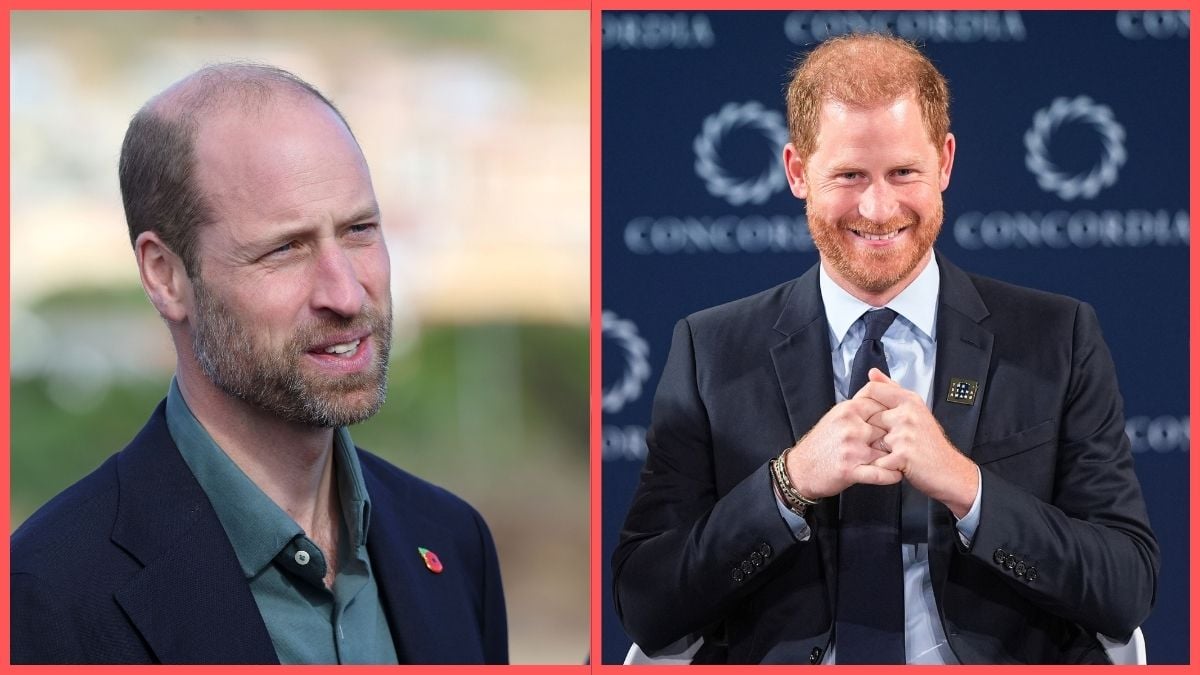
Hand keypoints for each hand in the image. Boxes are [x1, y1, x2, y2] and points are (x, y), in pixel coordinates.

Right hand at [782, 395, 902, 499]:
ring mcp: (851, 449)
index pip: (881, 404)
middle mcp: (850, 427)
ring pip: (887, 450)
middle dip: (898, 436)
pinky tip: (897, 474)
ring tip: (907, 460)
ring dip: (898, 457)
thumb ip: (858, 407)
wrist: (800, 469)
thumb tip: (879, 393)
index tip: (902, 420)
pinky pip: (881, 473)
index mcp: (848, 410)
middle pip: (888, 427)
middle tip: (908, 442)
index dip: (894, 413)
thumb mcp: (835, 416)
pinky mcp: (850, 470)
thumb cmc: (820, 444)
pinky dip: (892, 475)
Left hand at [855, 368, 978, 517]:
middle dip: (873, 432)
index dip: (862, 401)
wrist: (949, 471)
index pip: (873, 390)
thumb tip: (873, 373)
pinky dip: (882, 466)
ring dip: (878, 451)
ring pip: (871, 440)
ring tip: (895, 455)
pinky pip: (877, 459)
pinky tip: (896, 466)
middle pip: (869, 417)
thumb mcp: (915, 411)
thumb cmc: (930, 444)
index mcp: (910, 401)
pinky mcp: (902, 454)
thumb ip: (891, 390)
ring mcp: (905, 433)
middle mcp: (907, 414)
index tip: (862, 413)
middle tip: (889, 443)